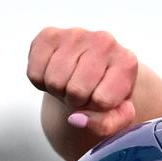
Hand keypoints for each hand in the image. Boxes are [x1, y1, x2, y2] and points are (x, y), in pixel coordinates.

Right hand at [27, 28, 161, 160]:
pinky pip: (35, 73)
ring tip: (68, 83)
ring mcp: (76, 35)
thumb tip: (75, 119)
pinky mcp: (49, 35)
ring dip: (58, 90)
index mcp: (126, 62)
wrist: (91, 72)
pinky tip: (54, 73)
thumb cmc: (105, 94)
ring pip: (54, 81)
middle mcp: (104, 41)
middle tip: (81, 93)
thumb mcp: (115, 116)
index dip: (95, 109)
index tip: (99, 100)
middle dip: (75, 100)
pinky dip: (41, 81)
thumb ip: (104, 125)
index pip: (102, 100)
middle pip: (76, 91)